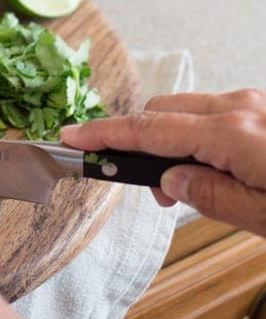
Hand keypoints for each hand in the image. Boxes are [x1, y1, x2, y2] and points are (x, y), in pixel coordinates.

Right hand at [61, 88, 265, 236]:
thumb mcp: (264, 216)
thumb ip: (212, 196)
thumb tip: (169, 181)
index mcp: (233, 132)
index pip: (149, 129)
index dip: (105, 134)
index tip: (72, 138)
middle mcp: (239, 106)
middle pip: (161, 110)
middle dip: (141, 144)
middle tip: (158, 193)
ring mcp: (253, 102)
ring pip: (186, 110)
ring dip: (171, 142)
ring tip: (192, 187)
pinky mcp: (262, 107)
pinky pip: (212, 112)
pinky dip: (197, 135)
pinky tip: (214, 168)